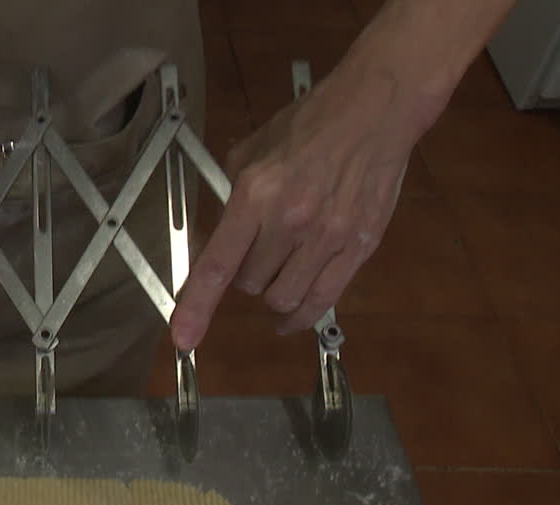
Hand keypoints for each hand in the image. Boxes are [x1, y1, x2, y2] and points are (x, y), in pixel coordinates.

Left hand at [169, 59, 431, 349]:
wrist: (375, 110)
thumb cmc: (309, 125)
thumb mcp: (252, 151)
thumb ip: (230, 199)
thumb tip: (213, 240)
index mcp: (255, 194)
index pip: (218, 264)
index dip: (197, 306)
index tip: (183, 338)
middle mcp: (289, 221)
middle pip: (249, 283)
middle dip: (245, 275)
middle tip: (256, 252)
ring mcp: (327, 237)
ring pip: (282, 298)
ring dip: (272, 292)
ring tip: (278, 271)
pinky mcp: (358, 247)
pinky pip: (321, 302)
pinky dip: (300, 317)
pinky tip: (290, 319)